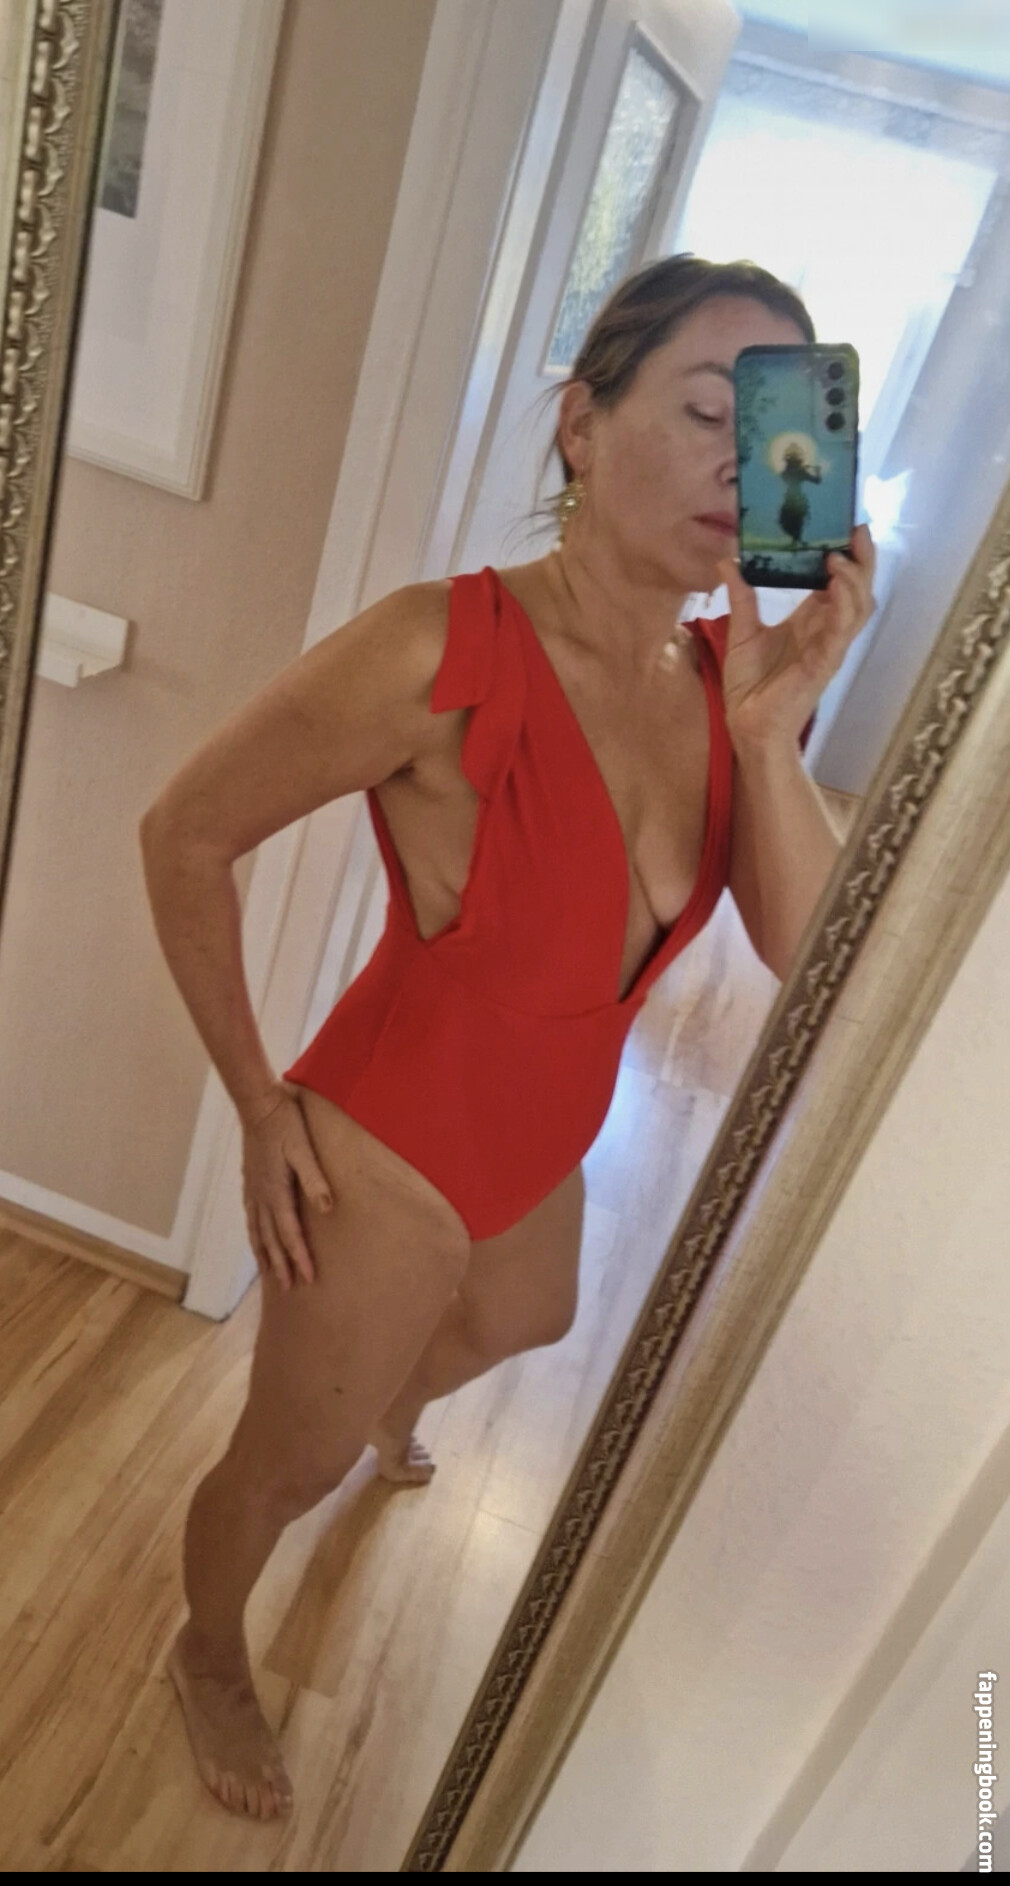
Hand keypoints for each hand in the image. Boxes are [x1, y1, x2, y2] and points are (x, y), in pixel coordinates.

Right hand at [239, 1081, 333, 1289]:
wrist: (258, 1106)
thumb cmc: (286, 1125)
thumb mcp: (304, 1150)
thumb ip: (315, 1179)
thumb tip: (328, 1209)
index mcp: (276, 1191)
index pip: (289, 1233)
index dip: (299, 1257)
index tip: (308, 1278)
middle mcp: (261, 1196)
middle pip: (271, 1239)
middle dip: (281, 1265)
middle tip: (289, 1288)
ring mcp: (253, 1190)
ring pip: (257, 1231)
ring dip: (265, 1255)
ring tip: (270, 1274)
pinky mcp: (250, 1183)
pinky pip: (251, 1218)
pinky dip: (254, 1235)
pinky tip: (257, 1239)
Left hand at [717, 523, 876, 749]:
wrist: (746, 725)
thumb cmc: (750, 685)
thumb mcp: (742, 631)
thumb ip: (742, 596)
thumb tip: (728, 560)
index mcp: (810, 620)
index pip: (837, 581)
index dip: (846, 554)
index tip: (843, 525)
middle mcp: (826, 629)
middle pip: (858, 588)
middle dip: (863, 559)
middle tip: (856, 528)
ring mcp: (829, 646)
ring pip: (860, 606)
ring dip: (855, 578)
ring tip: (840, 553)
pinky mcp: (825, 663)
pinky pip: (843, 631)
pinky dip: (843, 605)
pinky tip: (834, 584)